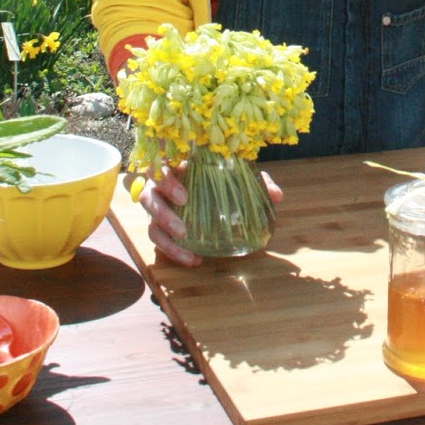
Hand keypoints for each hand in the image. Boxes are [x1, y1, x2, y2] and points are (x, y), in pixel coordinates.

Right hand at [140, 162, 284, 266]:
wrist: (215, 191)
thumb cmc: (220, 178)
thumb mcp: (238, 175)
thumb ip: (257, 182)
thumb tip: (276, 196)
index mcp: (177, 166)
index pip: (159, 166)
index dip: (166, 180)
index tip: (184, 197)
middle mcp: (161, 186)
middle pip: (148, 196)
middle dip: (162, 213)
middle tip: (183, 228)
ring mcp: (158, 207)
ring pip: (150, 222)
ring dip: (166, 238)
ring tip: (188, 250)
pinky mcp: (160, 227)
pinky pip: (158, 240)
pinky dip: (173, 251)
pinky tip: (193, 259)